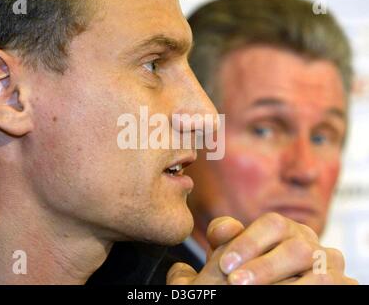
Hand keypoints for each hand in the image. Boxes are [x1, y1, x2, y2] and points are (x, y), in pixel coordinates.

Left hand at [167, 213, 357, 284]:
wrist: (278, 283)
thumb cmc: (251, 275)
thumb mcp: (227, 269)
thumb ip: (207, 265)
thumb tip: (178, 271)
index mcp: (281, 229)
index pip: (269, 225)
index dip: (246, 242)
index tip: (223, 264)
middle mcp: (305, 240)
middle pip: (292, 245)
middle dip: (264, 264)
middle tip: (235, 282)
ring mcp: (326, 260)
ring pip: (317, 265)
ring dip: (289, 280)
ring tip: (252, 290)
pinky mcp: (340, 280)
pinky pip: (336, 281)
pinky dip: (314, 286)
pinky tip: (290, 292)